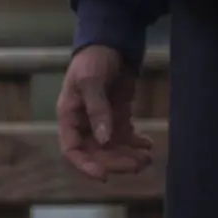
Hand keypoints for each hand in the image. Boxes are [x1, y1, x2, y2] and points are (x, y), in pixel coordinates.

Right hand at [56, 45, 153, 180]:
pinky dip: (136, 144)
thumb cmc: (93, 59)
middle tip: (138, 165)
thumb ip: (97, 110)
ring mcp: (101, 121)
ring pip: (112, 148)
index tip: (104, 175)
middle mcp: (83, 123)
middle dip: (116, 162)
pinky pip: (125, 137)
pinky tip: (148, 145)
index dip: (85, 165)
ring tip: (147, 158)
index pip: (72, 149)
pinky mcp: (117, 116)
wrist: (111, 42)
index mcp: (69, 116)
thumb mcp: (92, 81)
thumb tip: (104, 140)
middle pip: (96, 153)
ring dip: (128, 156)